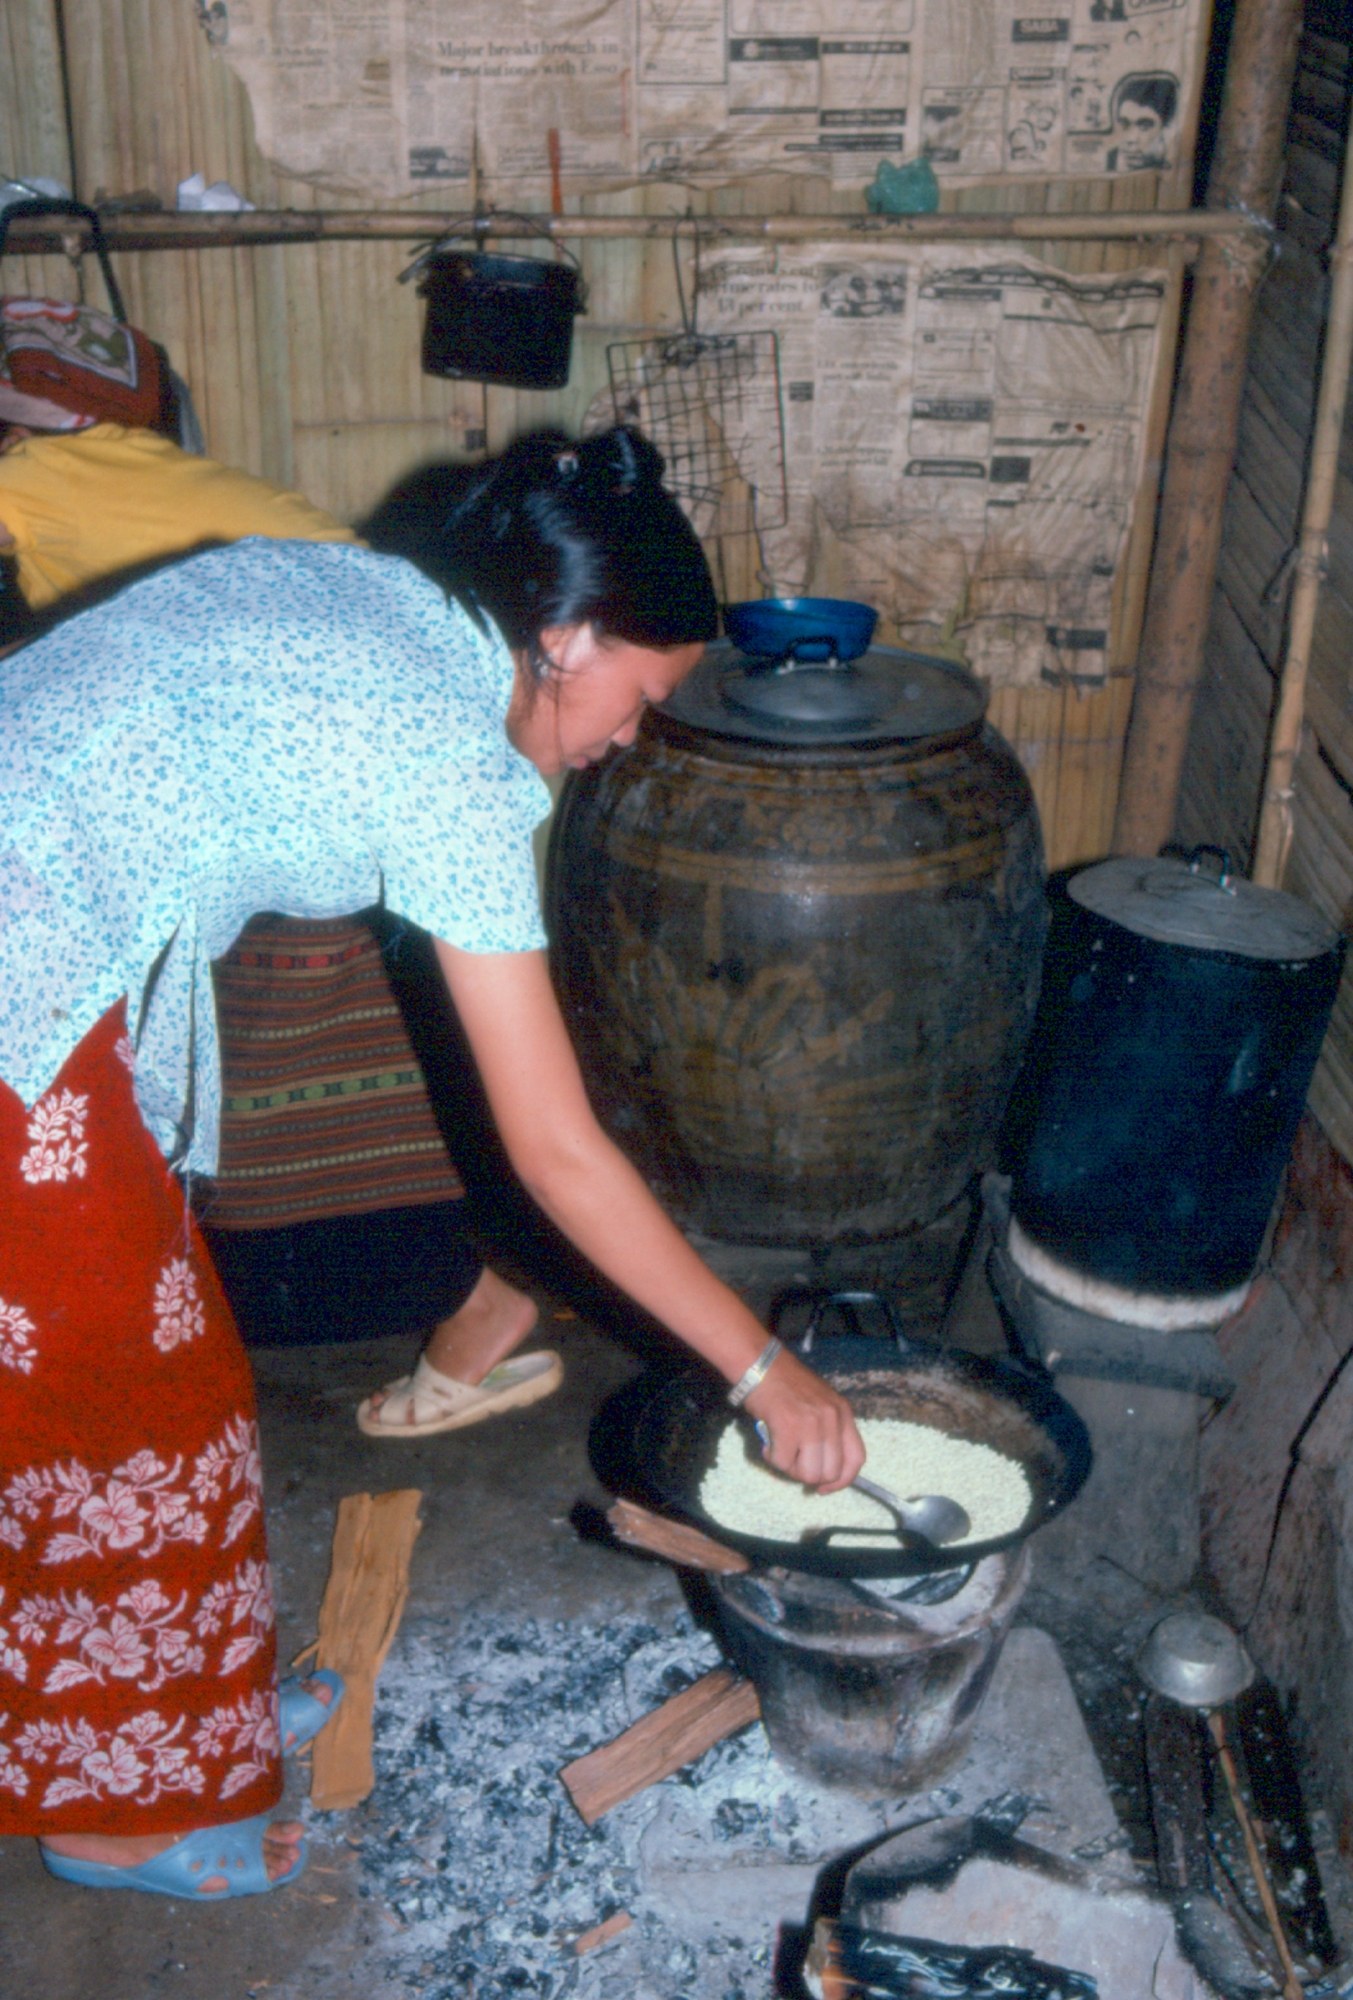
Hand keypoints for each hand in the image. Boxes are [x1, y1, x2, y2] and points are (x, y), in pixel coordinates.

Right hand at [742, 1348, 865, 1492]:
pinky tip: (768, 1446)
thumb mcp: (820, 1403)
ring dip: (791, 1470)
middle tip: (793, 1463)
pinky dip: (772, 1459)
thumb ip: (827, 1431)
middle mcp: (833, 1419)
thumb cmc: (787, 1384)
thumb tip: (820, 1469)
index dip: (842, 1481)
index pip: (856, 1458)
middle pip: (831, 1472)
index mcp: (844, 1413)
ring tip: (780, 1452)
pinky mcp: (788, 1428)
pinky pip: (783, 1463)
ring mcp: (812, 1424)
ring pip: (809, 1473)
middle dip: (810, 1475)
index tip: (824, 1487)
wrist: (761, 1364)